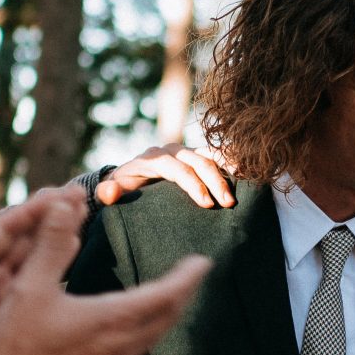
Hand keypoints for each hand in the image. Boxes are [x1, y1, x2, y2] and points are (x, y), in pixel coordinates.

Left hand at [0, 189, 84, 354]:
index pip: (3, 232)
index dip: (28, 212)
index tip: (54, 195)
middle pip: (26, 238)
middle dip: (51, 215)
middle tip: (78, 193)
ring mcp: (9, 299)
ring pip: (39, 258)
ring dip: (60, 235)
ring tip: (84, 213)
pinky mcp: (22, 320)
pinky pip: (46, 288)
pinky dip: (61, 268)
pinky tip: (79, 252)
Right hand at [0, 202, 211, 354]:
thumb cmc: (15, 346)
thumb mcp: (29, 287)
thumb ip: (52, 244)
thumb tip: (66, 202)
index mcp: (112, 320)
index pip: (166, 295)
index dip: (187, 278)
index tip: (203, 263)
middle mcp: (123, 349)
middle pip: (166, 319)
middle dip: (181, 295)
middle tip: (190, 278)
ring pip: (151, 341)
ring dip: (161, 318)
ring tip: (163, 302)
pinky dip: (140, 339)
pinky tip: (126, 337)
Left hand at [96, 144, 236, 209]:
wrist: (129, 180)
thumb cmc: (121, 190)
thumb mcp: (111, 192)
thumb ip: (107, 193)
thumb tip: (110, 193)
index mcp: (152, 158)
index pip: (176, 168)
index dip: (193, 184)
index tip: (207, 204)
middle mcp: (171, 150)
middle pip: (197, 160)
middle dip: (215, 180)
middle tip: (228, 203)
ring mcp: (186, 152)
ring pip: (210, 155)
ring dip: (227, 172)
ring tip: (242, 187)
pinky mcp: (197, 158)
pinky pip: (217, 156)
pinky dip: (232, 163)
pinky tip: (248, 172)